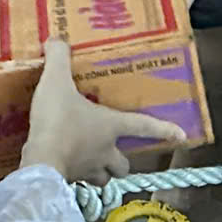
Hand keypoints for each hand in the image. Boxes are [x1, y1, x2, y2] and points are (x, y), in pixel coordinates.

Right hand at [21, 39, 188, 184]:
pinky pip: (79, 182)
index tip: (181, 135)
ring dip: (101, 173)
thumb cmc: (57, 121)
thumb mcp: (56, 81)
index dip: (163, 129)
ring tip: (90, 163)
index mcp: (111, 126)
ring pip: (104, 179)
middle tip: (113, 153)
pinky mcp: (70, 182)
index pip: (143, 126)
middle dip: (121, 162)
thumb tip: (56, 39)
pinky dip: (76, 176)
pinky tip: (64, 168)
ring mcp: (88, 170)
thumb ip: (58, 58)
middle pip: (123, 165)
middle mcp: (105, 151)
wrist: (40, 162)